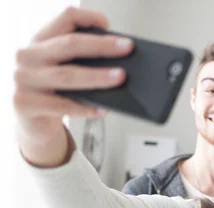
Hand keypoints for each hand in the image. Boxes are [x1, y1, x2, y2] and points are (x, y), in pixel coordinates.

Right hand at [13, 6, 132, 164]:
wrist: (34, 121)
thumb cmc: (56, 92)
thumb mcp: (66, 69)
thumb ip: (84, 60)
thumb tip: (120, 60)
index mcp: (41, 40)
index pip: (65, 18)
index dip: (88, 17)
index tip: (108, 24)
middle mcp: (29, 55)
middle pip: (69, 45)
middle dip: (101, 46)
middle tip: (126, 48)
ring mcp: (24, 79)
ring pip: (66, 75)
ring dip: (96, 76)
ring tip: (120, 78)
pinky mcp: (25, 103)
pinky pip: (60, 106)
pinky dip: (84, 108)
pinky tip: (102, 109)